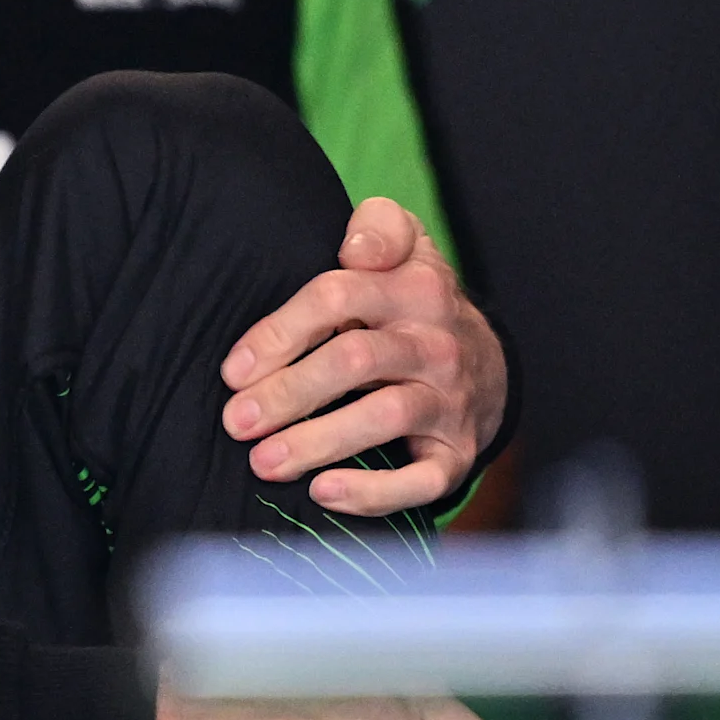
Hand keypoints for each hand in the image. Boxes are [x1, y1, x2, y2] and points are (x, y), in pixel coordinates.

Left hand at [220, 198, 507, 514]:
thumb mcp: (406, 246)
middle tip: (235, 422)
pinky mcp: (455, 453)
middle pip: (354, 361)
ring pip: (384, 417)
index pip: (336, 297)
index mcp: (413, 287)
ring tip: (262, 461)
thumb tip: (355, 250)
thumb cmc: (410, 303)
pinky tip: (324, 492)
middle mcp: (434, 343)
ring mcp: (449, 400)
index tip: (234, 371)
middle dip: (287, 393)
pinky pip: (422, 479)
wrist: (484, 361)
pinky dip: (374, 492)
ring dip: (317, 441)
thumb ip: (379, 227)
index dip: (279, 334)